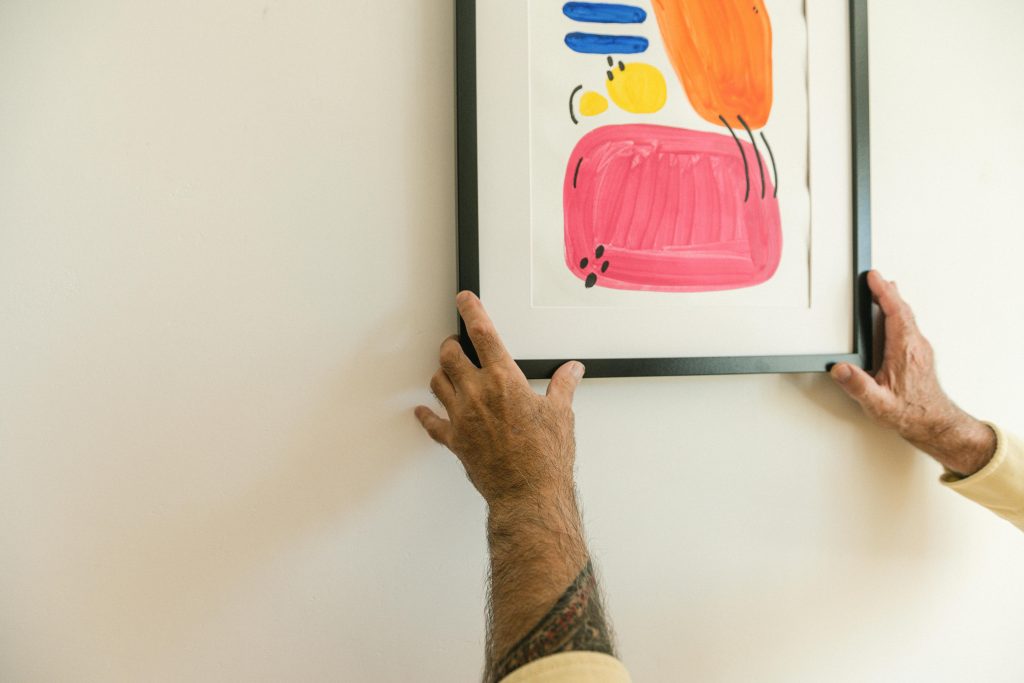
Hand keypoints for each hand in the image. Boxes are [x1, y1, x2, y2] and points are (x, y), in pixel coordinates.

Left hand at [415, 291, 585, 505]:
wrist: (528, 493)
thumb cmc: (545, 457)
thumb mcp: (561, 415)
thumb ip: (563, 387)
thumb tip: (572, 371)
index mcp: (505, 381)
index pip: (483, 334)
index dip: (471, 311)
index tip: (465, 300)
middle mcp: (478, 395)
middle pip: (450, 356)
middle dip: (451, 345)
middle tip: (456, 343)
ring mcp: (463, 417)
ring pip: (437, 383)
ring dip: (441, 373)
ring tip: (448, 372)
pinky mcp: (455, 441)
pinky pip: (432, 423)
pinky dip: (426, 415)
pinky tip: (423, 411)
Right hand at [830, 271, 994, 475]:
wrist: (935, 424)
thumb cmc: (910, 414)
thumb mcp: (877, 404)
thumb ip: (857, 385)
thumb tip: (840, 368)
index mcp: (904, 351)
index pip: (895, 313)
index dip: (883, 292)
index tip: (873, 277)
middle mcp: (915, 346)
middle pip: (902, 310)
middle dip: (887, 291)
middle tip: (874, 277)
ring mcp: (920, 350)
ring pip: (907, 317)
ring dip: (893, 302)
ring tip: (882, 290)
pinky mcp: (919, 355)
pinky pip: (909, 326)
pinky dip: (898, 314)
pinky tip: (891, 317)